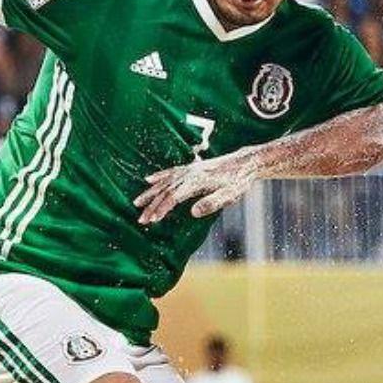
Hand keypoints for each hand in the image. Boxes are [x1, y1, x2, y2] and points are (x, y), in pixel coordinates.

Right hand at [135, 155, 254, 224]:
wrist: (245, 162)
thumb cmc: (238, 181)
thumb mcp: (229, 195)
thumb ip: (211, 203)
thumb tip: (192, 213)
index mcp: (197, 182)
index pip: (173, 197)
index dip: (162, 209)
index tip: (152, 220)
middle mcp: (189, 174)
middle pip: (165, 191)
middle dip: (151, 206)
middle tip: (140, 220)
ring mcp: (189, 169)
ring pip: (164, 182)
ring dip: (149, 193)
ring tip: (136, 203)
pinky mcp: (191, 167)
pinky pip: (170, 172)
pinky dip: (158, 176)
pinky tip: (148, 180)